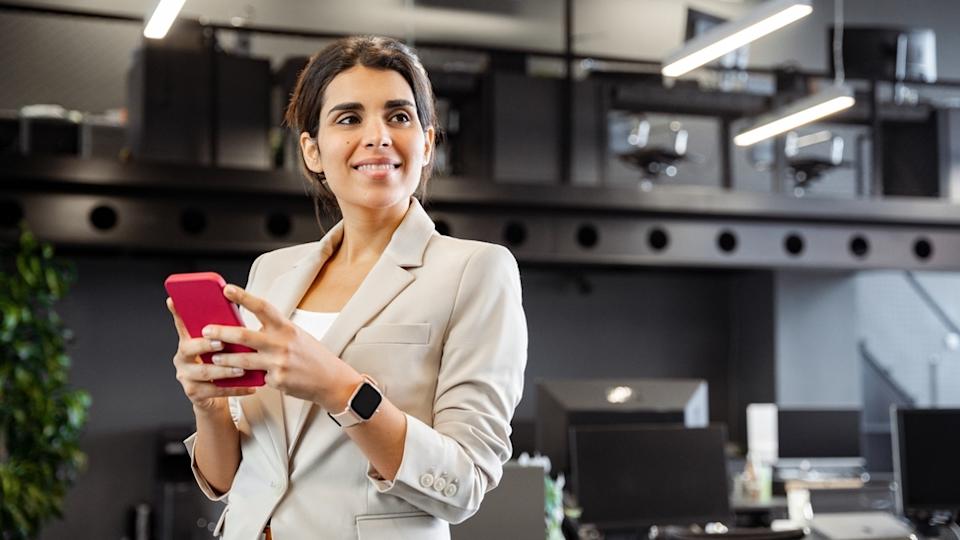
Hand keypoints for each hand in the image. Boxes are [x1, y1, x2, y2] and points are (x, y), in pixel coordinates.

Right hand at [167, 298, 256, 412]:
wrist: (212, 397)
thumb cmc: (219, 364)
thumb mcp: (219, 348)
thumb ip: (223, 336)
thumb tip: (238, 322)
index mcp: (188, 342)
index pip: (181, 325)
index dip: (177, 313)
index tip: (174, 300)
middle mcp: (182, 358)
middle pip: (189, 349)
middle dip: (206, 345)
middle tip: (221, 342)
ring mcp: (186, 376)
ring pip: (205, 372)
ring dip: (225, 370)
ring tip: (241, 369)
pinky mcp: (194, 393)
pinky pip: (215, 391)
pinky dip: (235, 389)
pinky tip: (250, 387)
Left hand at [201, 284, 361, 410]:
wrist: (331, 380)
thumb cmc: (311, 356)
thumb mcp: (296, 337)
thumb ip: (273, 333)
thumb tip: (245, 331)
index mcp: (286, 328)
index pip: (262, 307)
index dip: (243, 296)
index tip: (227, 289)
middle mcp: (282, 343)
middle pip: (244, 335)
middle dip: (221, 332)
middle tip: (205, 330)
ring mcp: (279, 363)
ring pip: (242, 360)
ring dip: (224, 359)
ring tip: (212, 358)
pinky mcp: (277, 381)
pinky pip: (256, 378)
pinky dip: (247, 377)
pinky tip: (238, 379)